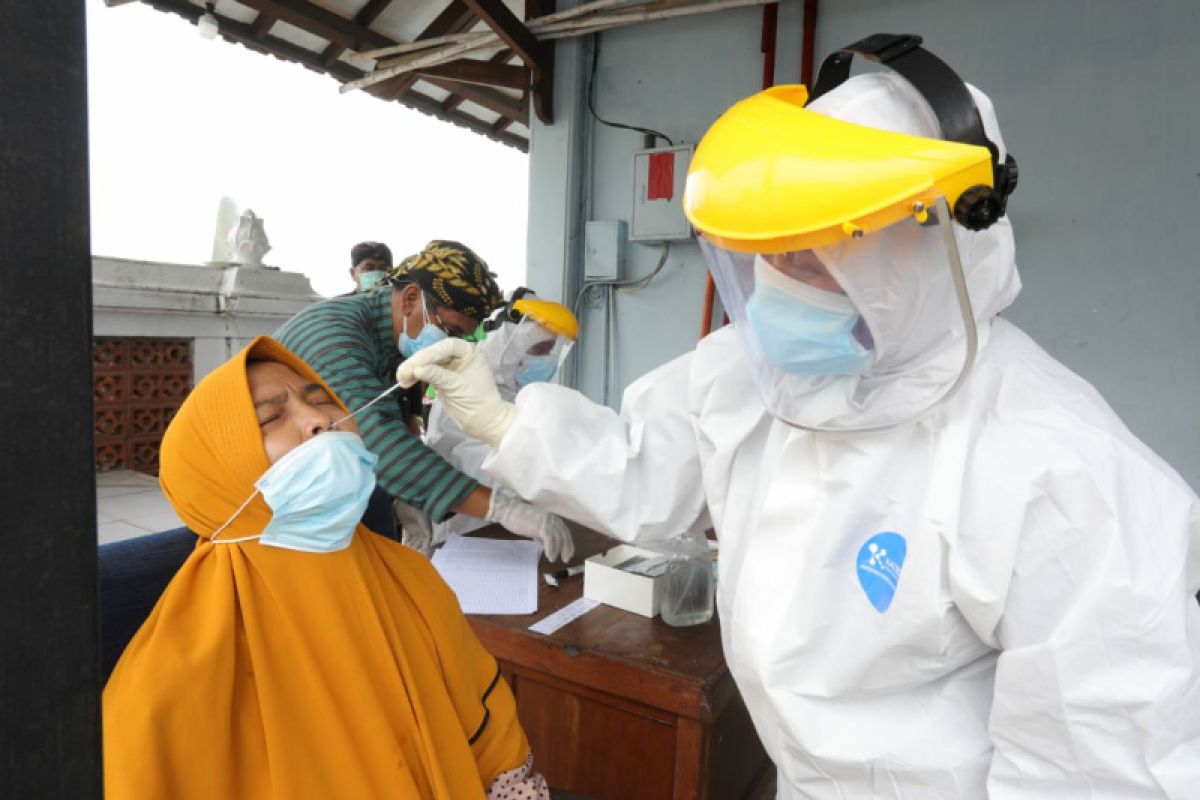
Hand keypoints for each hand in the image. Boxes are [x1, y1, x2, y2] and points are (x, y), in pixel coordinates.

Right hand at [396, 338, 515, 448]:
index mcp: (469, 352)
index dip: (430, 353)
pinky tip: (406, 381)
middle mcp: (459, 356)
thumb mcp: (457, 387)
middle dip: (417, 362)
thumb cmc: (477, 401)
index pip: (447, 346)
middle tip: (403, 372)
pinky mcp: (441, 377)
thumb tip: (417, 369)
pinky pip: (426, 373)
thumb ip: (437, 376)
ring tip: (401, 379)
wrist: (483, 422)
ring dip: (413, 369)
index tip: (417, 364)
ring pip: (427, 363)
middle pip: (434, 353)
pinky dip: (415, 376)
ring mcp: (449, 366)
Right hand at [485, 487, 574, 563]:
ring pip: (558, 538)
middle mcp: (553, 519)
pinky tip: (549, 555)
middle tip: (565, 559)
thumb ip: (541, 535)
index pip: (565, 532)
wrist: (509, 511)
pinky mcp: (541, 525)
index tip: (569, 553)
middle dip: (566, 548)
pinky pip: (550, 539)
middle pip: (564, 535)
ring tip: (553, 559)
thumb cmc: (519, 519)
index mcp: (552, 518)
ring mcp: (547, 521)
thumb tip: (545, 545)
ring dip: (557, 550)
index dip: (568, 543)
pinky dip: (551, 549)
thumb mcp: (534, 527)